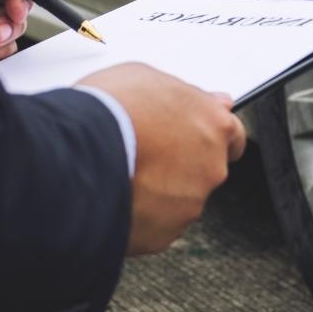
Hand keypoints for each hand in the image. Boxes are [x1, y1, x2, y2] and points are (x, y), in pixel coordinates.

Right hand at [81, 63, 246, 255]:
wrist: (79, 153)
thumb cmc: (111, 108)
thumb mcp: (148, 77)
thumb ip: (187, 94)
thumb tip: (208, 100)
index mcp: (214, 125)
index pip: (233, 136)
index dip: (211, 137)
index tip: (198, 139)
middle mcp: (211, 167)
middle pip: (204, 169)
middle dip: (181, 164)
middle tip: (145, 154)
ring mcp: (189, 203)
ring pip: (178, 199)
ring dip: (158, 190)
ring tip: (123, 174)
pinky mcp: (165, 233)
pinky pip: (155, 225)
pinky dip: (140, 215)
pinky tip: (116, 196)